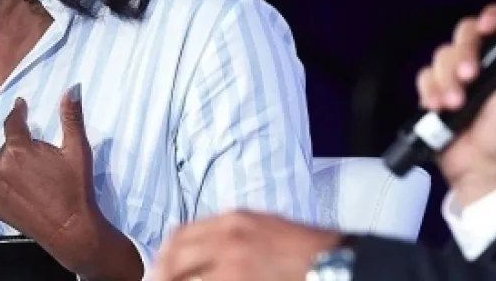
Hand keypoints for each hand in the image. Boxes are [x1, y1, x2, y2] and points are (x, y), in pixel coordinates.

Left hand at [0, 85, 107, 272]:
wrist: (69, 228)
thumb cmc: (75, 188)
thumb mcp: (77, 150)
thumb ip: (71, 118)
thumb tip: (72, 89)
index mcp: (19, 149)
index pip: (12, 122)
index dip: (18, 112)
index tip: (21, 106)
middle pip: (8, 147)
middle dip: (21, 147)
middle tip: (39, 158)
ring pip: (0, 166)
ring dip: (12, 165)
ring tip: (32, 176)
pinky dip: (6, 184)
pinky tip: (23, 191)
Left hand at [153, 211, 341, 280]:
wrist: (336, 264)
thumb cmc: (309, 252)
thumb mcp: (268, 229)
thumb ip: (234, 238)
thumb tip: (209, 257)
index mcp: (235, 221)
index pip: (180, 236)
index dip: (164, 258)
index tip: (159, 272)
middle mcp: (228, 238)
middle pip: (173, 260)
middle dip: (161, 276)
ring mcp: (233, 265)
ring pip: (184, 278)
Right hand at [416, 2, 495, 207]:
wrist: (479, 171)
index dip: (492, 16)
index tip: (489, 26)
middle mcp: (482, 60)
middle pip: (465, 34)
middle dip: (463, 54)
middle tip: (469, 78)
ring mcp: (456, 74)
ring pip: (442, 55)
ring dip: (445, 79)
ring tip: (454, 105)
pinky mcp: (436, 90)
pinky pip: (425, 76)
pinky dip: (430, 90)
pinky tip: (437, 107)